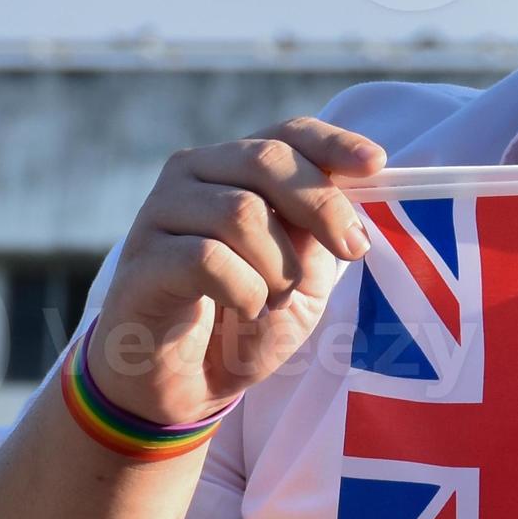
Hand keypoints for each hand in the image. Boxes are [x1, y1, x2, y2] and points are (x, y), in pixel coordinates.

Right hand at [92, 117, 386, 423]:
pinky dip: (244, 290)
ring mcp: (160, 214)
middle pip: (266, 160)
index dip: (333, 143)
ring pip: (240, 212)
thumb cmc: (242, 321)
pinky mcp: (142, 260)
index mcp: (233, 168)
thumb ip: (317, 233)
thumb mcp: (299, 275)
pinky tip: (245, 308)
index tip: (376, 165)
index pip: (285, 134)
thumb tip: (352, 193)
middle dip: (321, 206)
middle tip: (349, 251)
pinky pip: (206, 259)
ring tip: (275, 300)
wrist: (185, 384)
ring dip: (278, 266)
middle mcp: (192, 176)